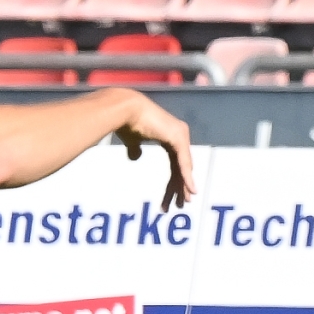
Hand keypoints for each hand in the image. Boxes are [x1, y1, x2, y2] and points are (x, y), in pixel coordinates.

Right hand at [114, 96, 195, 212]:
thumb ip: (136, 148)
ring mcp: (180, 135)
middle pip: (182, 166)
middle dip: (180, 186)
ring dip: (184, 185)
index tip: (172, 196)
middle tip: (181, 203)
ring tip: (185, 202)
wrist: (123, 109)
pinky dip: (187, 177)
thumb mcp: (132, 140)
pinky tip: (189, 190)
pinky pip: (184, 162)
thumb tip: (135, 157)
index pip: (176, 162)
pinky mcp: (178, 137)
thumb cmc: (126, 122)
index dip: (175, 180)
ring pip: (184, 166)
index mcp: (170, 135)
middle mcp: (178, 134)